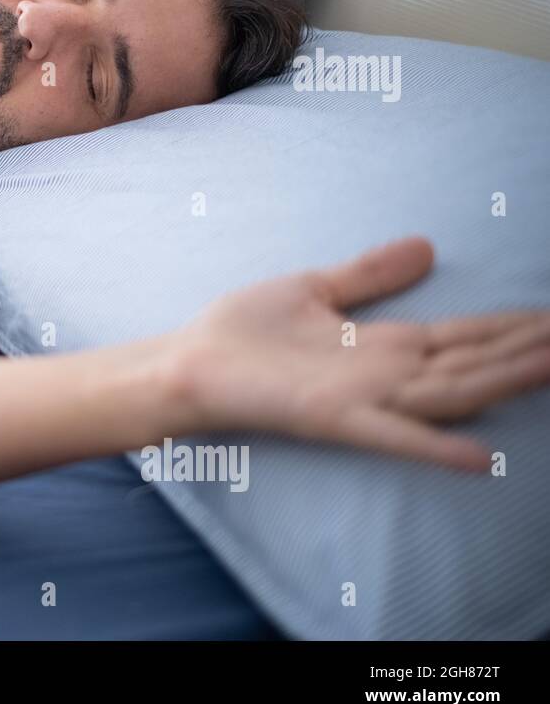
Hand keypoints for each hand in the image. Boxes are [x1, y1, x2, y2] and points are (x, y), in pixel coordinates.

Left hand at [171, 236, 549, 470]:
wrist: (187, 360)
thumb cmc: (243, 330)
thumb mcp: (314, 288)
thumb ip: (370, 274)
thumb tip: (427, 245)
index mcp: (382, 344)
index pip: (465, 336)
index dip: (512, 328)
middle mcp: (384, 374)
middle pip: (472, 363)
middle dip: (526, 350)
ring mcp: (362, 399)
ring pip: (450, 392)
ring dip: (504, 382)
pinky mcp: (330, 418)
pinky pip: (390, 437)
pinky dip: (433, 447)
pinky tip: (480, 458)